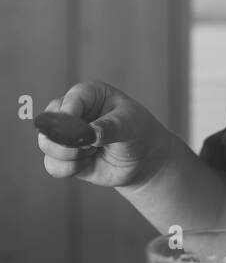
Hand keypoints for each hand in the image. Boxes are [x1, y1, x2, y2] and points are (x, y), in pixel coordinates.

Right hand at [35, 80, 168, 189]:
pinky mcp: (63, 156)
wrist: (142, 158)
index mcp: (88, 94)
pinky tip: (87, 163)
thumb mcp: (130, 125)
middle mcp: (70, 111)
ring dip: (70, 154)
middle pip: (49, 122)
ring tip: (94, 151)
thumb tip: (91, 134)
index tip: (82, 131)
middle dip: (66, 139)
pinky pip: (52, 165)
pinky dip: (69, 168)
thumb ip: (110, 127)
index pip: (70, 101)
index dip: (70, 116)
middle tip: (90, 145)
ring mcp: (64, 134)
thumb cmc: (137, 132)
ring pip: (47, 144)